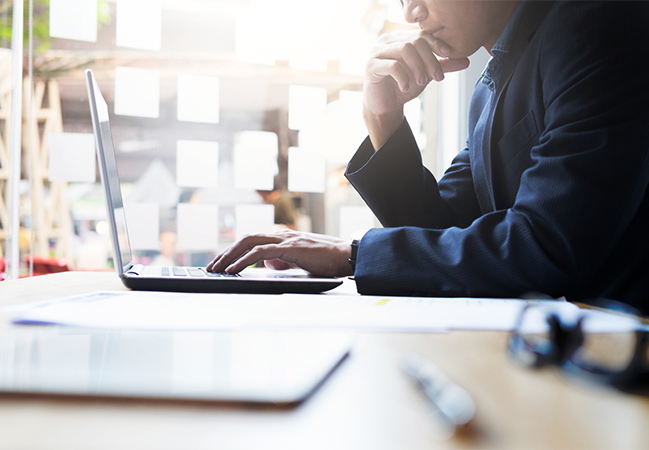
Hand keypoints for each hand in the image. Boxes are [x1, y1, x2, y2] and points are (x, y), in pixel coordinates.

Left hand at [206, 229, 353, 277]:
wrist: (347, 256)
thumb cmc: (328, 261)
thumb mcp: (299, 262)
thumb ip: (282, 261)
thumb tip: (267, 265)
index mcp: (283, 238)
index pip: (252, 241)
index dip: (234, 251)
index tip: (221, 262)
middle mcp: (281, 235)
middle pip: (245, 239)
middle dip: (226, 252)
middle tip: (212, 266)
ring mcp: (286, 240)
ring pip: (249, 242)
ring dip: (230, 255)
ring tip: (218, 268)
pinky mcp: (290, 248)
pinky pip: (261, 252)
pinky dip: (244, 260)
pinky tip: (235, 268)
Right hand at [363, 30, 469, 148]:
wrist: (384, 107)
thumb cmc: (402, 87)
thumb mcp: (425, 75)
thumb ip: (442, 66)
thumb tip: (466, 60)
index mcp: (398, 38)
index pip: (421, 34)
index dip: (436, 43)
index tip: (448, 55)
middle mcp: (386, 41)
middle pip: (414, 42)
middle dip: (429, 60)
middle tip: (437, 77)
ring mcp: (376, 53)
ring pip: (404, 50)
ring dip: (418, 68)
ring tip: (422, 82)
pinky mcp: (371, 67)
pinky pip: (392, 66)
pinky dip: (403, 77)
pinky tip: (405, 87)